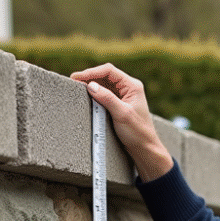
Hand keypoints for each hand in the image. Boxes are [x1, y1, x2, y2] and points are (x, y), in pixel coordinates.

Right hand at [70, 64, 174, 181]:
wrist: (145, 149)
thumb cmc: (138, 133)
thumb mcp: (121, 114)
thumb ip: (107, 98)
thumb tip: (91, 85)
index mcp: (132, 86)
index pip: (109, 71)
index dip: (92, 72)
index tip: (78, 77)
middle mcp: (128, 88)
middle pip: (105, 76)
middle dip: (90, 77)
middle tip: (74, 82)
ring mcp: (124, 96)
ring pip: (104, 85)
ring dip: (92, 85)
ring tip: (78, 88)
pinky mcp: (119, 104)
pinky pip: (105, 95)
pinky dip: (95, 94)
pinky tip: (87, 97)